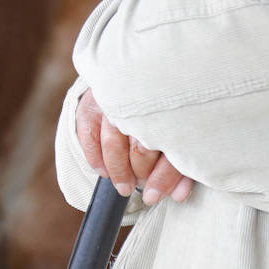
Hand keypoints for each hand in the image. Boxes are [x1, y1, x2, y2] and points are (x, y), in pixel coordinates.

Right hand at [75, 89, 193, 204]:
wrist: (143, 72)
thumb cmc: (163, 111)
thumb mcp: (179, 135)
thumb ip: (180, 166)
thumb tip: (179, 196)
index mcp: (172, 110)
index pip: (170, 150)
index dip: (163, 179)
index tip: (153, 196)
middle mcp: (143, 102)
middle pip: (140, 148)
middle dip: (140, 173)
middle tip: (139, 183)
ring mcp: (116, 100)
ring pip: (113, 143)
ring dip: (118, 170)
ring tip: (124, 185)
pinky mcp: (94, 100)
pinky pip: (88, 133)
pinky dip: (94, 156)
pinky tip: (103, 171)